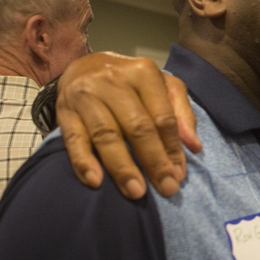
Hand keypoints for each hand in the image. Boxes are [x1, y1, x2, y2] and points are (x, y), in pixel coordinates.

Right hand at [57, 52, 200, 198]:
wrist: (82, 66)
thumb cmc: (131, 83)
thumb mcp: (162, 85)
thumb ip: (182, 112)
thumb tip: (194, 146)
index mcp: (144, 73)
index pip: (163, 117)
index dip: (172, 148)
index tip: (179, 175)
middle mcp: (113, 81)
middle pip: (137, 127)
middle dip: (154, 161)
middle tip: (166, 189)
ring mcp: (86, 95)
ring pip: (107, 135)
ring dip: (122, 167)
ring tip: (136, 192)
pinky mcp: (64, 111)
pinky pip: (74, 139)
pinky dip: (84, 162)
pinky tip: (95, 181)